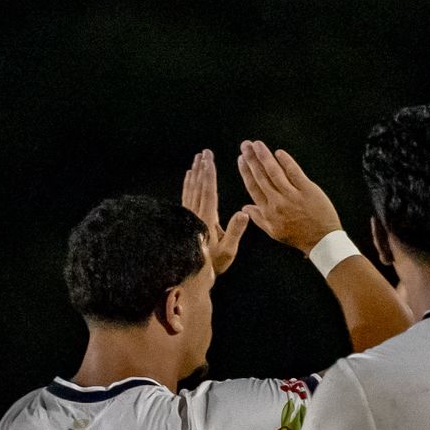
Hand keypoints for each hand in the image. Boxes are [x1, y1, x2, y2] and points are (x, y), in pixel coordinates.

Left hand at [181, 150, 248, 275]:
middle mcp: (195, 215)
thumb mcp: (228, 250)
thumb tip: (243, 212)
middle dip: (202, 168)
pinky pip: (186, 197)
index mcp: (207, 219)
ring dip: (194, 173)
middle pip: (198, 186)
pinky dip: (187, 184)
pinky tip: (188, 177)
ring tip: (197, 160)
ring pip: (191, 189)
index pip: (209, 191)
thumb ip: (235, 230)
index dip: (209, 173)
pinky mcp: (186, 220)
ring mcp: (189, 217)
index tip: (210, 158)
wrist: (193, 277)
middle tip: (204, 152)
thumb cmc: (213, 265)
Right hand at [237, 143, 341, 255]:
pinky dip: (286, 161)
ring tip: (257, 144)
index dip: (246, 172)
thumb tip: (245, 208)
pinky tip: (279, 153)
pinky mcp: (307, 190)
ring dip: (264, 156)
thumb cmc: (298, 236)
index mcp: (268, 212)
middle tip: (246, 145)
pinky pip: (294, 172)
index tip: (241, 159)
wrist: (321, 241)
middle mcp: (278, 203)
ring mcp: (292, 196)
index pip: (253, 187)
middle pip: (261, 177)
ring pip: (274, 172)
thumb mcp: (274, 232)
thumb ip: (259, 218)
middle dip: (252, 159)